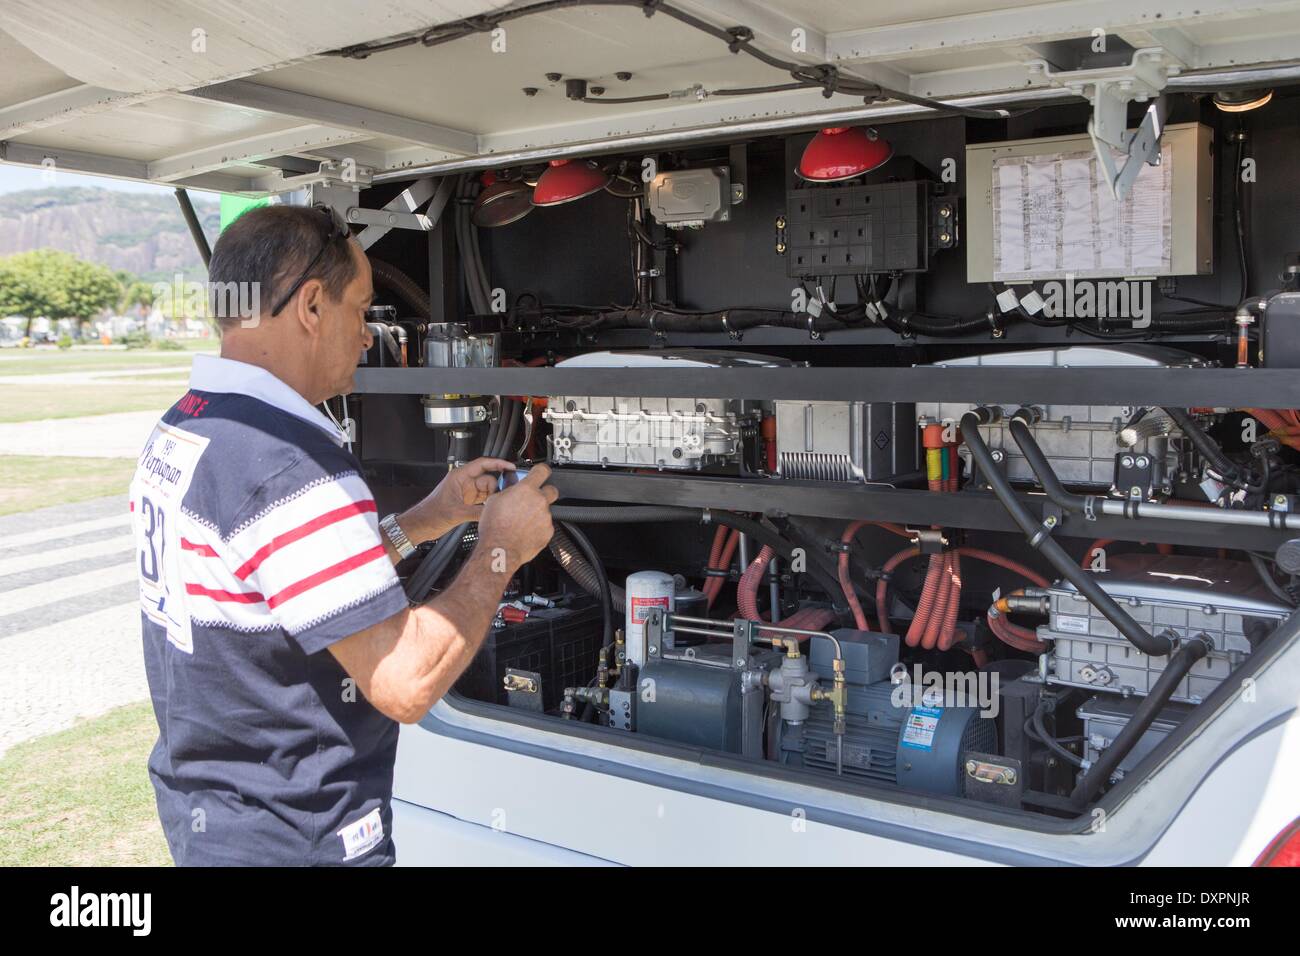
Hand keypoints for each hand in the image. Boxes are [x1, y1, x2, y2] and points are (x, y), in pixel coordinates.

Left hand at [400, 457, 514, 542]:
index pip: (483, 464)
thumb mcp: (456, 513)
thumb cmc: (430, 513)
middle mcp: (464, 483)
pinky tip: (492, 511)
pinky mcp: (467, 502)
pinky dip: (489, 505)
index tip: (510, 466)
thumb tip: (494, 512)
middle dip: (497, 487)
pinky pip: (483, 500)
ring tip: (497, 506)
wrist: (421, 525)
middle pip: (488, 479)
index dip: (498, 463)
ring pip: (487, 491)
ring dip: (493, 497)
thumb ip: (477, 512)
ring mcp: (466, 493)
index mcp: (460, 476)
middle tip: (503, 497)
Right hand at [477, 464, 557, 571]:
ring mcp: (545, 517)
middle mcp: (539, 501)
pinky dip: (538, 527)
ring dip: (538, 513)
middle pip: (551, 490)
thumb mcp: (494, 500)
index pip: (542, 470)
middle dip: (544, 492)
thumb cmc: (494, 527)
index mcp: (526, 490)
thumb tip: (511, 486)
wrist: (500, 549)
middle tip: (533, 498)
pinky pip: (546, 525)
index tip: (540, 472)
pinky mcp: (548, 532)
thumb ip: (508, 490)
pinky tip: (526, 531)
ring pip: (546, 510)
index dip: (541, 470)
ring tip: (523, 521)